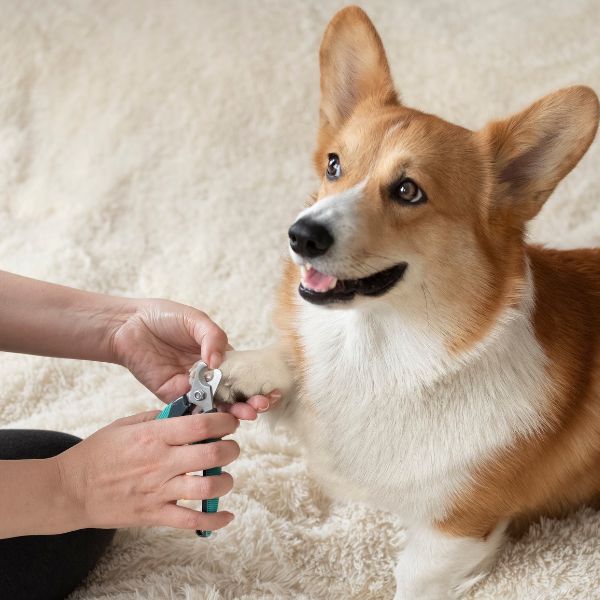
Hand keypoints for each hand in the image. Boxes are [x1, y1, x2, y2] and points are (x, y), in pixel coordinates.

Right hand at [55, 410, 239, 530]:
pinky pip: (191, 520)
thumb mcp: (125, 424)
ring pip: (206, 487)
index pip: (201, 425)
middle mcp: (160, 462)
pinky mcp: (154, 514)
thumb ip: (158, 416)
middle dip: (231, 449)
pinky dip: (214, 519)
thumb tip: (189, 410)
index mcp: (153, 436)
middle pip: (211, 454)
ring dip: (225, 481)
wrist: (69, 490)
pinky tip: (226, 515)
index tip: (231, 422)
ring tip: (224, 476)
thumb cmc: (97, 453)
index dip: (224, 422)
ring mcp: (158, 490)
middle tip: (231, 448)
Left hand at [109, 299, 277, 418]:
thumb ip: (212, 337)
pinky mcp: (172, 395)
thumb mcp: (194, 319)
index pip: (243, 373)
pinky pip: (191, 408)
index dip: (257, 384)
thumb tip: (219, 361)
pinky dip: (205, 415)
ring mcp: (191, 387)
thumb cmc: (164, 317)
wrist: (128, 325)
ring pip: (216, 405)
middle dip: (250, 402)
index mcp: (219, 355)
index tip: (271, 391)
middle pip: (234, 393)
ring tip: (245, 415)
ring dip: (231, 412)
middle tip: (259, 407)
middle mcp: (208, 374)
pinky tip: (218, 417)